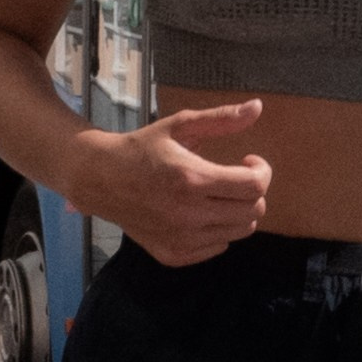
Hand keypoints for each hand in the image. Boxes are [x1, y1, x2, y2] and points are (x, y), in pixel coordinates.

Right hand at [92, 100, 272, 265]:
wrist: (100, 179)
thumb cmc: (142, 148)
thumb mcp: (179, 126)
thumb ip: (220, 119)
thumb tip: (258, 107)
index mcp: (192, 179)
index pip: (254, 186)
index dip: (261, 171)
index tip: (249, 161)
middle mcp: (189, 214)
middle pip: (253, 211)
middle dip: (253, 191)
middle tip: (235, 177)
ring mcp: (181, 238)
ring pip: (240, 231)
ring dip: (238, 210)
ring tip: (219, 194)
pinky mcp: (174, 254)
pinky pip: (218, 246)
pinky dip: (219, 229)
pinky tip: (201, 212)